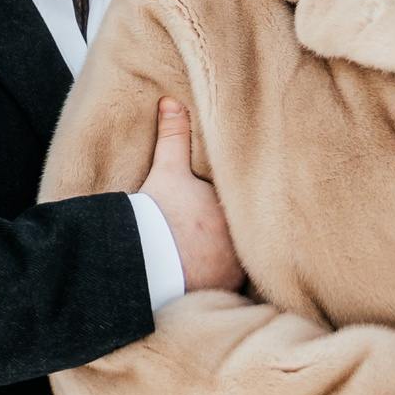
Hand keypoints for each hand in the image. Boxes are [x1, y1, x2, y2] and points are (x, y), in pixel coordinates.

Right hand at [137, 99, 241, 292]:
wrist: (144, 260)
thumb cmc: (159, 214)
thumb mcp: (167, 170)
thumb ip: (174, 136)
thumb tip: (171, 102)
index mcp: (235, 212)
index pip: (250, 206)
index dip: (246, 204)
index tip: (240, 204)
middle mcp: (242, 243)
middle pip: (247, 235)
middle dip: (243, 233)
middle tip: (229, 231)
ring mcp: (232, 270)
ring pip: (239, 261)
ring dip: (231, 259)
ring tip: (219, 255)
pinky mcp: (219, 292)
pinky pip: (227, 286)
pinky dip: (220, 281)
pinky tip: (211, 278)